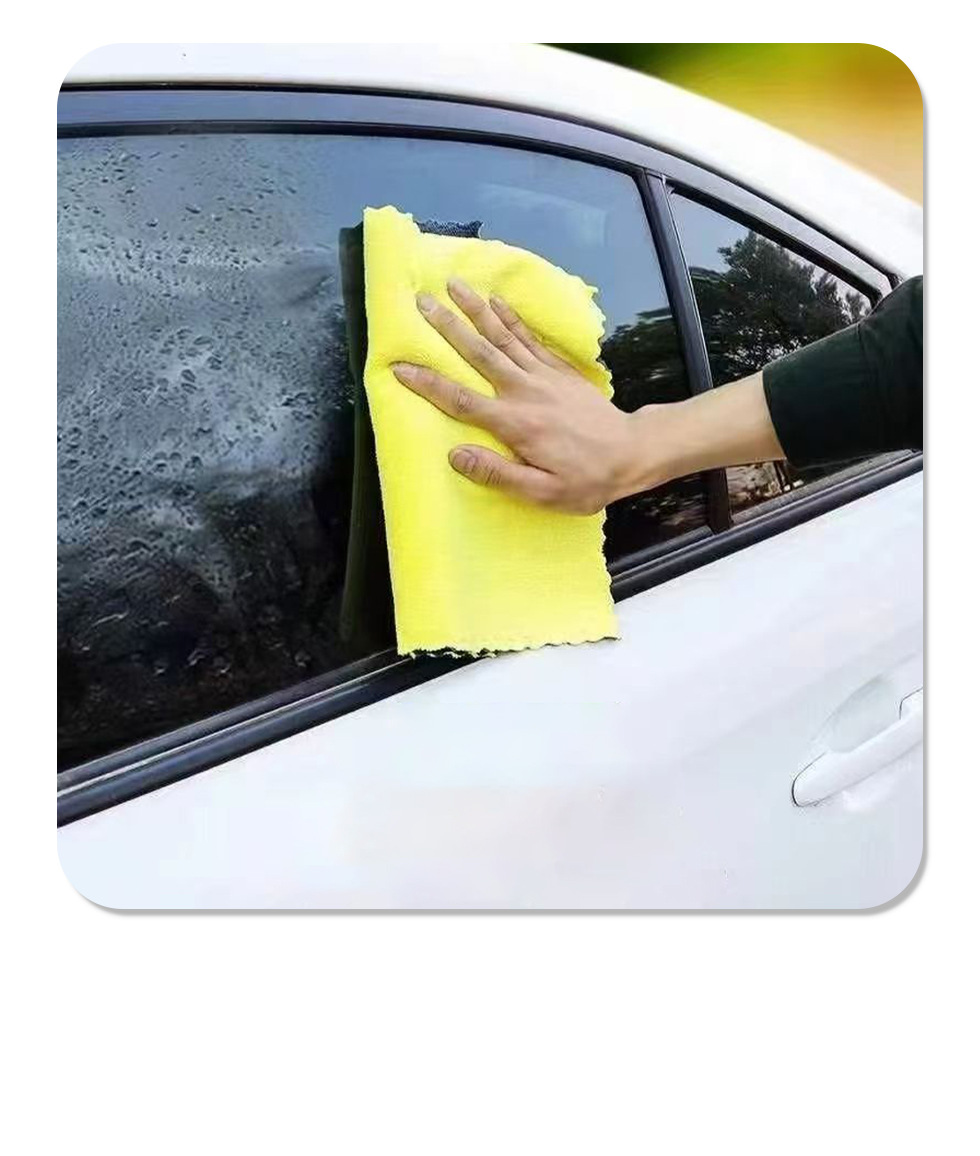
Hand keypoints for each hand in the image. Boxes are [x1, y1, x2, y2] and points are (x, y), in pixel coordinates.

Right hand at [391, 279, 650, 513]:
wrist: (632, 453)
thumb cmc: (586, 479)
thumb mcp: (543, 492)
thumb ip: (498, 474)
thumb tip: (456, 455)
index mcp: (516, 423)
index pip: (462, 401)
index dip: (429, 384)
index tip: (400, 367)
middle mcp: (526, 391)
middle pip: (480, 353)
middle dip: (448, 326)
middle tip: (421, 300)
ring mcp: (544, 376)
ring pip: (504, 336)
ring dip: (477, 309)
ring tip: (453, 284)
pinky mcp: (560, 370)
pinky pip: (531, 338)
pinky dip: (513, 318)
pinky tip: (496, 301)